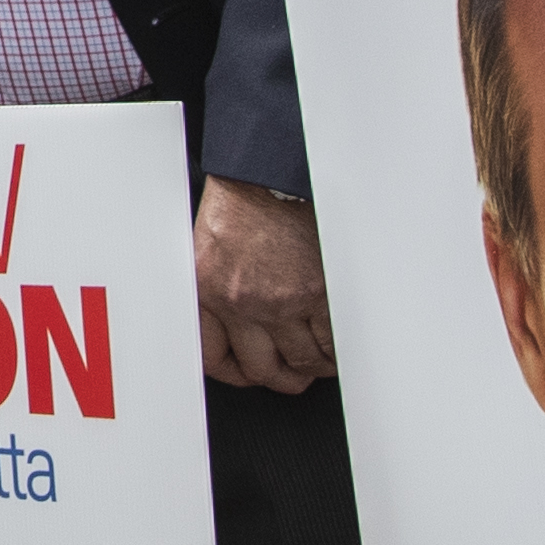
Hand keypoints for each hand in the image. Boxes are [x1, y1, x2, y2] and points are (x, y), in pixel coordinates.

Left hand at [197, 175, 334, 391]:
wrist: (277, 167)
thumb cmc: (246, 194)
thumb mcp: (210, 242)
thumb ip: (218, 284)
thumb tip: (229, 319)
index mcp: (207, 288)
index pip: (213, 356)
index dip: (234, 371)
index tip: (246, 370)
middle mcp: (241, 300)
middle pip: (263, 368)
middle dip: (280, 376)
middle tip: (292, 371)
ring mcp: (282, 301)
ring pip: (302, 361)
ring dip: (313, 365)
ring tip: (319, 357)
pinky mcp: (319, 294)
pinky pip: (333, 343)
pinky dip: (337, 350)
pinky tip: (338, 343)